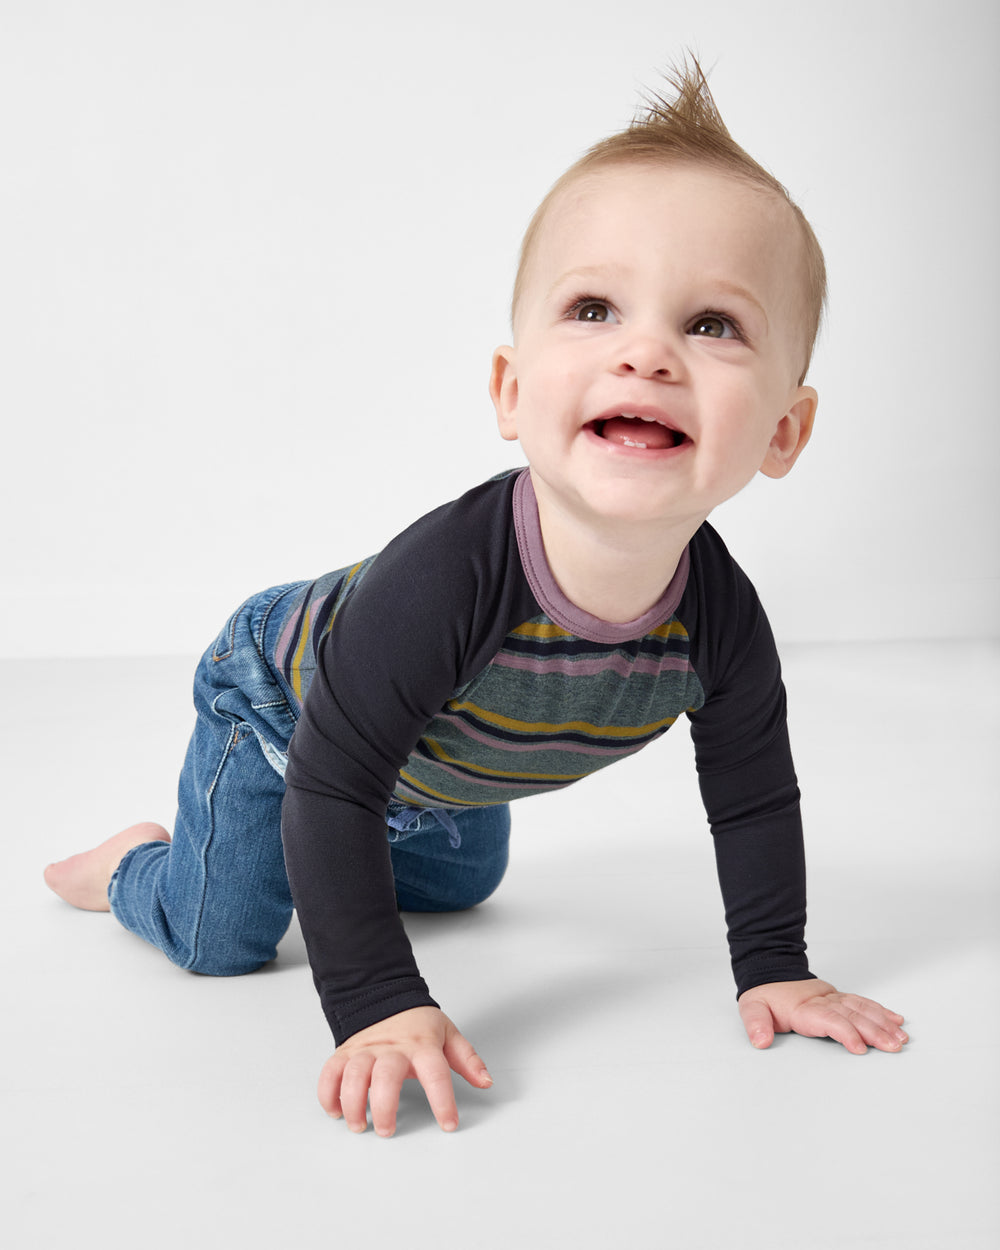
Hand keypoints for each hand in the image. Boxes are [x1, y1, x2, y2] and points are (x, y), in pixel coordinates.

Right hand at [317, 1006, 491, 1135]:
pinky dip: (328, 1094)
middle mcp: (392, 1047)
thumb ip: (467, 1059)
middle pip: (386, 1075)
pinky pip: (330, 1072)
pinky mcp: (345, 1053)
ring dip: (353, 1103)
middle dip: (384, 1106)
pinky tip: (335, 1111)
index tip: (449, 1124)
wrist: (385, 997)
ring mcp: (365, 1049)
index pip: (436, 1071)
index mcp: (422, 1044)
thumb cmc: (418, 1024)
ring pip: (354, 1074)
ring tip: (359, 1126)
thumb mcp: (448, 1034)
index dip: (443, 1100)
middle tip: (387, 1130)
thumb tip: (486, 1081)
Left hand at [738, 979, 908, 1054]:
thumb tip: (760, 1041)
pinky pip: (862, 1003)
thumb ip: (756, 1024)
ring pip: (862, 1009)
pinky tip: (896, 1020)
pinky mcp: (839, 998)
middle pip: (852, 1016)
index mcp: (803, 1008)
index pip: (829, 1020)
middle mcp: (822, 1002)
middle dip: (875, 1031)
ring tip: (901, 1038)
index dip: (845, 1032)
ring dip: (883, 1023)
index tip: (860, 1048)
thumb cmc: (765, 997)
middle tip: (894, 1046)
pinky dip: (880, 1011)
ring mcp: (833, 998)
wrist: (770, 974)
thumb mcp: (751, 1008)